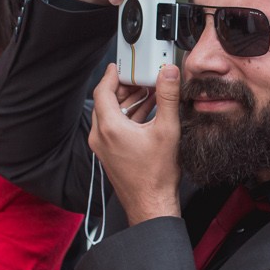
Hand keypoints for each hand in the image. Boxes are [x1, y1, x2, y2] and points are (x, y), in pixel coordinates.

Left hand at [86, 62, 180, 222]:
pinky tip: (146, 112)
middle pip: (105, 101)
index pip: (103, 90)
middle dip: (123, 87)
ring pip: (110, 115)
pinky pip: (113, 128)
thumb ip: (168, 97)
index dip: (112, 74)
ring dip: (126, 101)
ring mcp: (103, 147)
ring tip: (147, 92)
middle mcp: (101, 137)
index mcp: (110, 127)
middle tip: (139, 77)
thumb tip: (168, 73)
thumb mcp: (167, 130)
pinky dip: (127, 116)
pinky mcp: (110, 154)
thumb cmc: (156, 176)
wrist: (151, 204)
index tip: (120, 65)